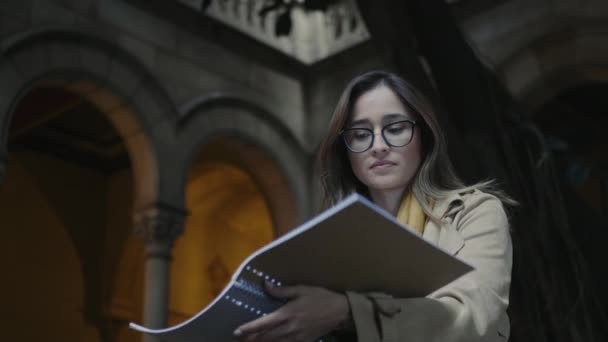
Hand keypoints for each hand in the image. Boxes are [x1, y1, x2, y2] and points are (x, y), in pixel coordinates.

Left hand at [233, 282, 350, 341]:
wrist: (340, 313)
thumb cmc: (320, 298)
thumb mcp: (301, 289)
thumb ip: (281, 290)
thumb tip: (265, 285)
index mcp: (287, 313)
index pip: (263, 323)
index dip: (249, 328)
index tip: (237, 331)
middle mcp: (289, 328)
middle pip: (266, 337)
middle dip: (252, 339)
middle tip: (241, 340)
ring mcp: (296, 337)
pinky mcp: (303, 341)